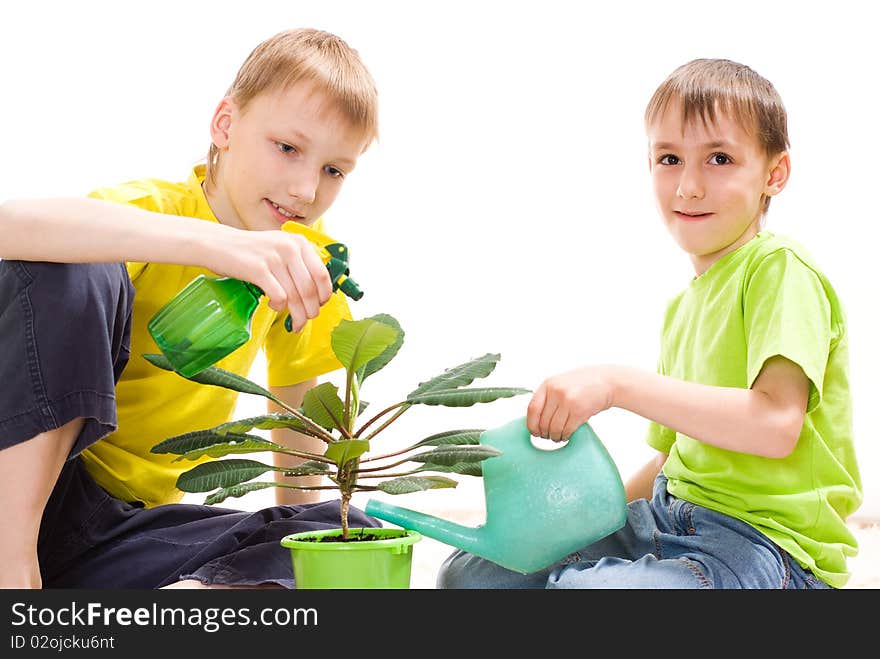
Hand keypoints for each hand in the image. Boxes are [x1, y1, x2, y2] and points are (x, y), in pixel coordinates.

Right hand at [210, 228, 332, 332]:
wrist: (218, 244)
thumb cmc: (252, 251)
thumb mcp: (280, 248)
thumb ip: (299, 263)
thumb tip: (318, 292)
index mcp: (299, 242)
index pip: (323, 274)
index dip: (325, 295)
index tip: (321, 305)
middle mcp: (290, 248)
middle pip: (310, 289)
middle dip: (312, 310)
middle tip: (307, 319)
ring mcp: (274, 258)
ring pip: (296, 296)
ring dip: (298, 315)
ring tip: (295, 323)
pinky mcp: (258, 270)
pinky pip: (279, 297)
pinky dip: (279, 307)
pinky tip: (273, 305)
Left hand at [526, 365, 616, 440]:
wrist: (606, 381)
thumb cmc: (583, 383)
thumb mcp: (560, 384)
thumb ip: (547, 398)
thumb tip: (535, 419)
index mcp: (548, 385)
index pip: (532, 409)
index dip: (531, 424)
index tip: (534, 431)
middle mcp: (556, 392)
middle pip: (543, 421)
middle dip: (544, 433)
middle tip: (547, 436)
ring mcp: (568, 401)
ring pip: (554, 428)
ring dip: (555, 436)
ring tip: (558, 437)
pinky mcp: (580, 411)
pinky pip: (567, 430)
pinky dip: (565, 435)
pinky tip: (567, 435)